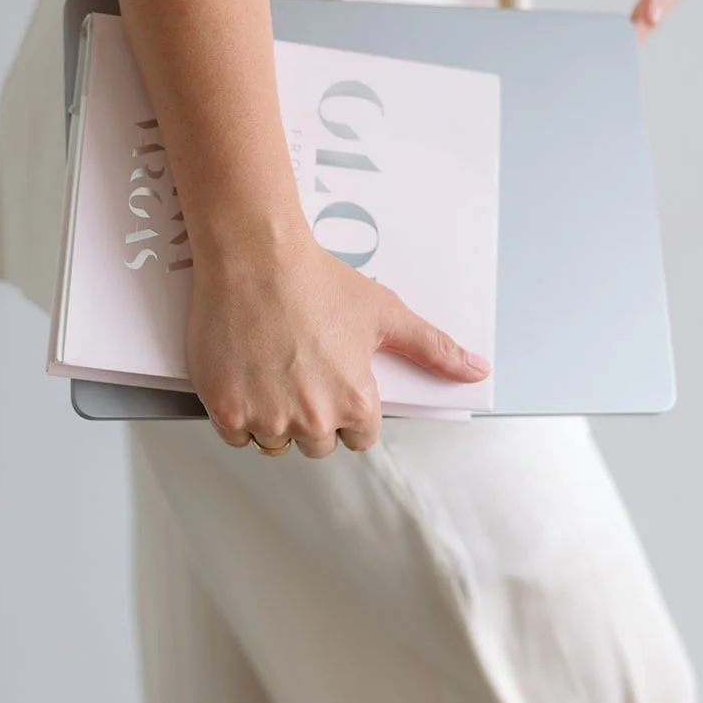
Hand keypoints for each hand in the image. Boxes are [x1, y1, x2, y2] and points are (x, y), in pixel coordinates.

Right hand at [187, 227, 491, 458]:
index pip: (359, 437)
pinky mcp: (226, 409)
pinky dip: (238, 412)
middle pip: (317, 444)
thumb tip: (477, 371)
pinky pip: (236, 435)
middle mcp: (312, 419)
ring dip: (273, 417)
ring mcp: (266, 416)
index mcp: (356, 402)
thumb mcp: (386, 313)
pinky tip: (247, 374)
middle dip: (311, 415)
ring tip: (273, 370)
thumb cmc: (317, 281)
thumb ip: (434, 349)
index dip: (348, 408)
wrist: (256, 257)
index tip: (333, 379)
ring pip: (274, 442)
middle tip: (300, 370)